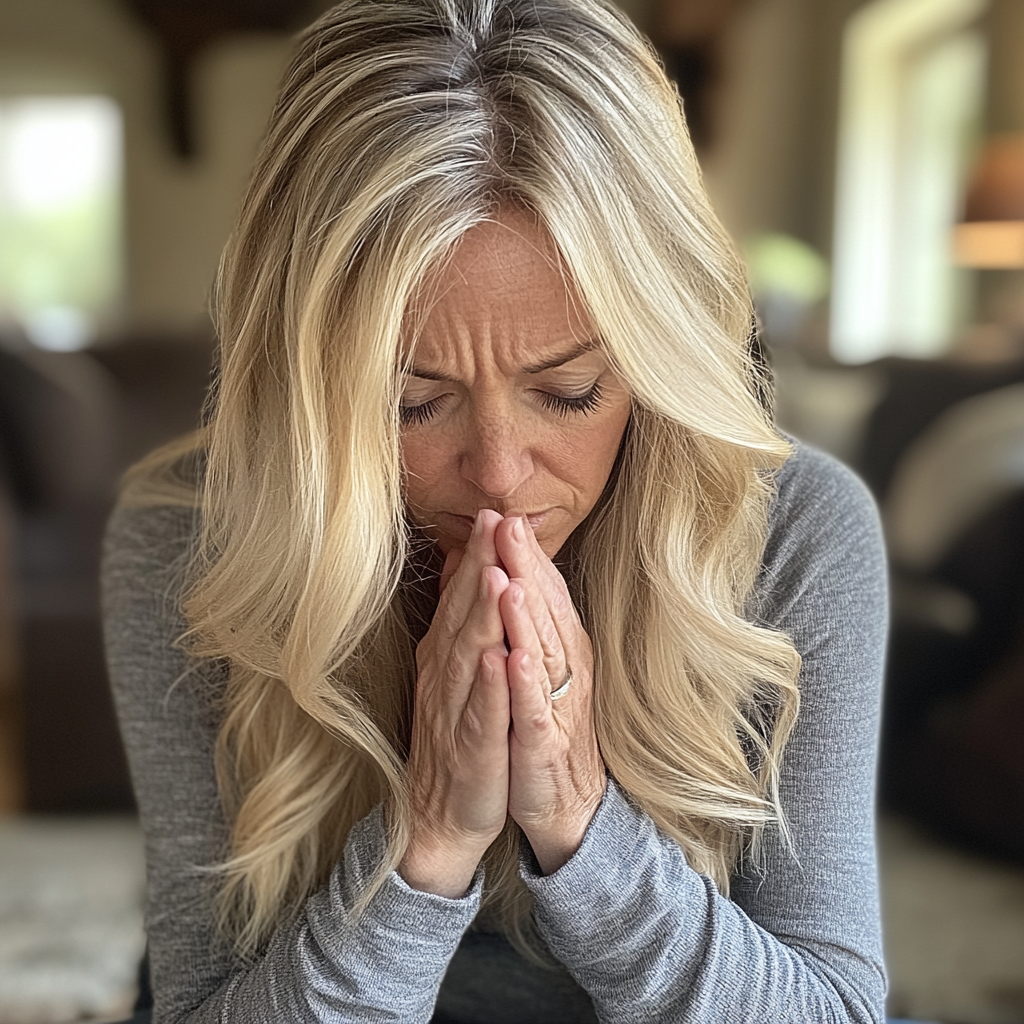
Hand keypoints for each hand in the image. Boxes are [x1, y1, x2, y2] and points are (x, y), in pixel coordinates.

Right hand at [399, 510, 511, 896]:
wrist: (438, 816)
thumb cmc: (454, 738)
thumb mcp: (454, 676)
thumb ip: (458, 625)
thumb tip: (464, 571)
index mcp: (446, 658)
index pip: (461, 599)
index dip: (475, 556)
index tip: (489, 514)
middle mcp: (446, 678)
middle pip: (462, 615)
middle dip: (478, 567)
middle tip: (491, 522)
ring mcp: (456, 713)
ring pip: (470, 657)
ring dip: (481, 616)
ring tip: (494, 575)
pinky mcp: (473, 750)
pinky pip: (482, 715)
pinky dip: (489, 686)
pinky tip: (497, 659)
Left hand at [494, 516, 606, 873]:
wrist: (566, 803)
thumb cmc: (544, 726)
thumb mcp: (534, 667)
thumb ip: (524, 621)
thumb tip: (506, 572)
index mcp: (559, 649)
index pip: (542, 592)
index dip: (525, 555)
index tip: (505, 514)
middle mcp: (565, 669)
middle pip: (543, 610)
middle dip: (525, 567)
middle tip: (508, 523)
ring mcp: (556, 706)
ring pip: (542, 652)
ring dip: (527, 615)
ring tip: (512, 577)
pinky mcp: (544, 744)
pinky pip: (535, 710)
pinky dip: (525, 684)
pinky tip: (514, 658)